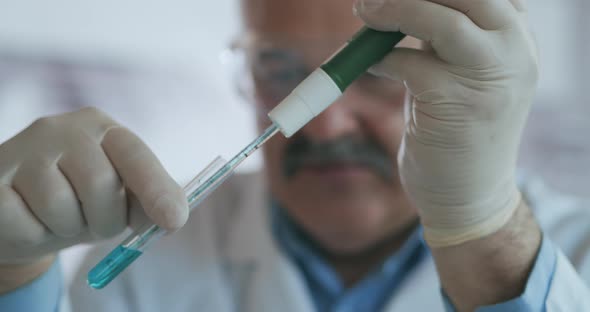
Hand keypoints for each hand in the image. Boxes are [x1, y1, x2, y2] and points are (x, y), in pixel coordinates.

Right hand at [0, 107, 187, 290]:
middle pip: (100, 184)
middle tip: (98, 223)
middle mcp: (61, 130)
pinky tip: (30, 218)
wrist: (20, 211)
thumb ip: (146, 203)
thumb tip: (173, 217)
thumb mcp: (119, 199)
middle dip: (106, 219)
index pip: (134, 154)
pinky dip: (36, 235)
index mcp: (102, 129)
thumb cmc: (81, 202)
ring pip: (60, 207)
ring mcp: (22, 151)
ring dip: (68, 228)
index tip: (174, 219)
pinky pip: (26, 225)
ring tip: (61, 217)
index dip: (156, 188)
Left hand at [355, 0, 538, 246]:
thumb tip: (394, 3)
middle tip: (372, 0)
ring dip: (394, 10)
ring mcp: (490, 78)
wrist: (470, 196)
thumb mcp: (461, 73)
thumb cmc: (459, 131)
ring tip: (365, 13)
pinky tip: (371, 66)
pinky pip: (408, 64)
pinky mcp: (456, 103)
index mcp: (517, 39)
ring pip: (441, 20)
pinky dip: (380, 59)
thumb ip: (443, 37)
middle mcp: (514, 52)